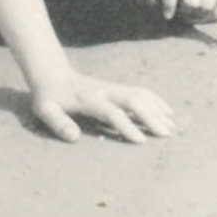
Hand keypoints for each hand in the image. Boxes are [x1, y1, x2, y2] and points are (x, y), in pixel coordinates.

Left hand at [29, 73, 178, 143]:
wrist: (53, 75)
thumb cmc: (49, 98)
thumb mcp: (45, 110)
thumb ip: (58, 123)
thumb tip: (74, 137)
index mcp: (88, 98)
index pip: (111, 111)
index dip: (126, 125)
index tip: (141, 141)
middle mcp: (105, 90)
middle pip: (133, 100)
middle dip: (151, 117)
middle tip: (166, 135)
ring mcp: (114, 87)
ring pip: (141, 94)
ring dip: (157, 109)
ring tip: (172, 128)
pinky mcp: (118, 88)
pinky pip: (142, 92)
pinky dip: (157, 101)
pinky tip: (168, 113)